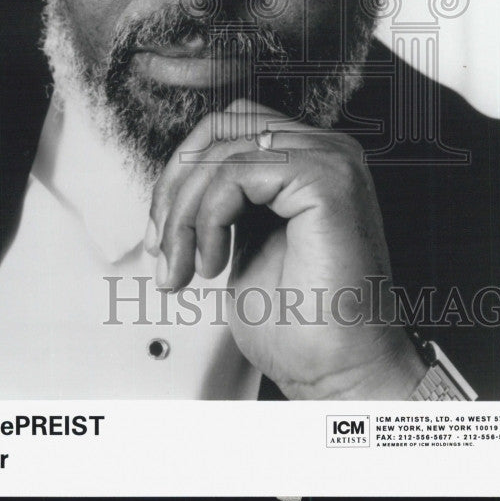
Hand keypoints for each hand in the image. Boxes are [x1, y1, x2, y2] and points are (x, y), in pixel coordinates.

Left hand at [144, 98, 426, 398]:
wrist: (339, 373)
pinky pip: (236, 173)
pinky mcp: (326, 179)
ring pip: (222, 151)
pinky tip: (216, 262)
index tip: (160, 233)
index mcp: (309, 160)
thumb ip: (224, 198)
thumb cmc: (303, 324)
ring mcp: (330, 159)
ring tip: (187, 265)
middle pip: (221, 127)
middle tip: (163, 245)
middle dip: (175, 185)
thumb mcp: (245, 240)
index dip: (181, 173)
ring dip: (185, 214)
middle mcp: (325, 150)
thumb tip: (178, 180)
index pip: (228, 127)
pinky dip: (209, 218)